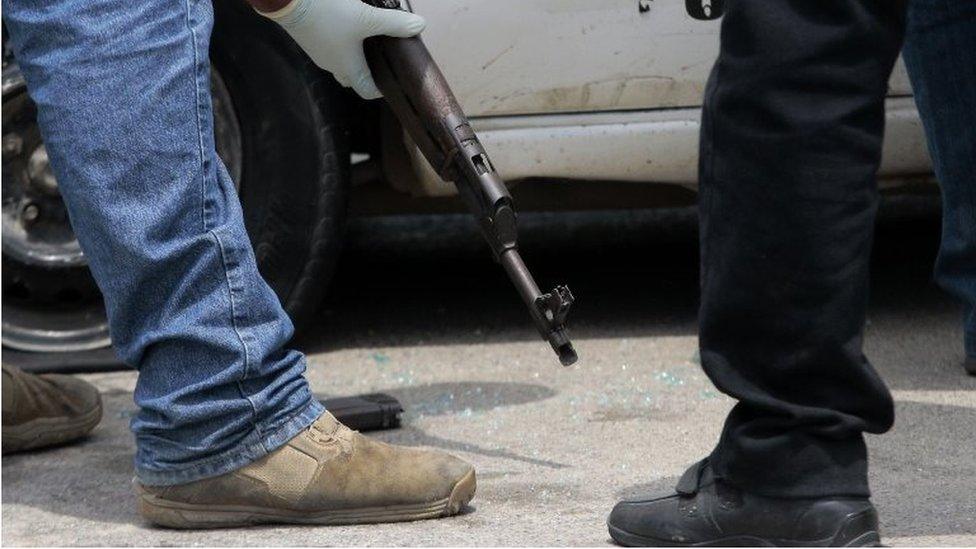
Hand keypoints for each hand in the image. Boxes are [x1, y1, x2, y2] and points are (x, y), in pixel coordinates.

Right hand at [260, 0, 424, 98]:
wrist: (289, 1)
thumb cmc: (331, 15)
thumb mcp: (367, 18)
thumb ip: (394, 23)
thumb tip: (420, 26)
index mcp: (349, 68)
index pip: (367, 90)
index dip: (380, 90)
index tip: (391, 83)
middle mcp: (333, 66)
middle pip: (353, 79)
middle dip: (367, 74)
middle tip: (382, 61)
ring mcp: (318, 54)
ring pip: (339, 64)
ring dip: (353, 59)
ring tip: (367, 43)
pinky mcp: (309, 40)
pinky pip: (328, 50)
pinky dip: (340, 46)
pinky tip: (346, 29)